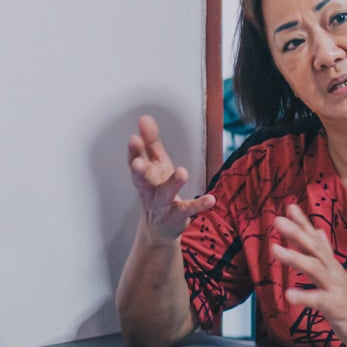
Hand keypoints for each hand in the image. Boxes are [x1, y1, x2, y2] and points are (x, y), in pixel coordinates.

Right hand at [127, 115, 214, 242]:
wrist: (160, 229)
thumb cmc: (157, 190)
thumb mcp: (156, 166)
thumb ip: (151, 143)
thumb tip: (144, 118)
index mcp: (144, 176)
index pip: (135, 162)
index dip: (134, 152)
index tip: (134, 138)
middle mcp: (149, 191)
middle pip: (142, 181)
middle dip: (139, 172)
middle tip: (139, 163)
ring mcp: (162, 205)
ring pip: (165, 195)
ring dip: (172, 184)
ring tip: (182, 172)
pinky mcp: (177, 216)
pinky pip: (188, 210)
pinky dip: (199, 204)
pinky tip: (211, 199)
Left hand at [272, 204, 346, 346]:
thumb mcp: (336, 273)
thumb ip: (324, 253)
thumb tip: (317, 231)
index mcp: (331, 265)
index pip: (316, 240)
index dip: (303, 223)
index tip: (289, 206)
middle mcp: (334, 272)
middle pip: (315, 249)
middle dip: (297, 233)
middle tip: (279, 220)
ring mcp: (336, 288)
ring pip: (316, 269)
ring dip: (295, 258)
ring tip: (276, 250)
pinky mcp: (336, 306)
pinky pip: (318, 300)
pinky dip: (304, 296)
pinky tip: (288, 294)